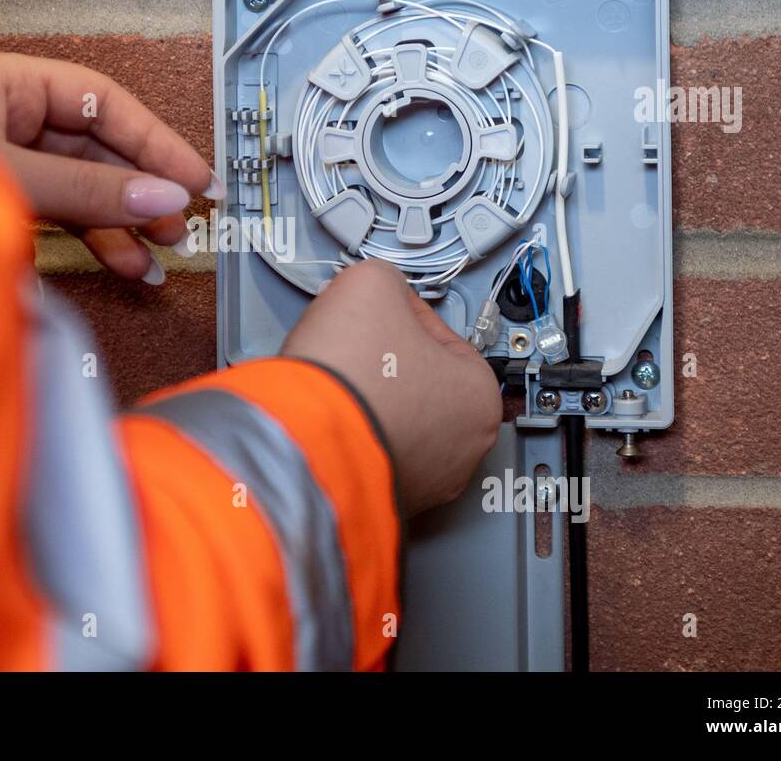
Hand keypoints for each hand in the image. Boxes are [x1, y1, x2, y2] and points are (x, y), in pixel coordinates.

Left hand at [0, 50, 222, 282]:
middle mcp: (3, 117)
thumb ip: (85, 191)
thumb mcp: (8, 178)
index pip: (101, 103)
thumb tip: (158, 198)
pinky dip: (90, 239)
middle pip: (94, 148)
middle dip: (139, 189)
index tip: (193, 177)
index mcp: (4, 84)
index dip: (153, 138)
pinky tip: (119, 263)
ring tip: (155, 259)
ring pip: (79, 186)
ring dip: (120, 223)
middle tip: (180, 225)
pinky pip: (56, 213)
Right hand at [281, 260, 501, 516]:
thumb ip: (385, 278)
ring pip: (396, 421)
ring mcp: (423, 485)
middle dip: (387, 362)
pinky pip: (370, 452)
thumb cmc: (348, 377)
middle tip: (356, 348)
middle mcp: (462, 451)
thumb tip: (379, 286)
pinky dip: (351, 432)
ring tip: (339, 382)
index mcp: (480, 397)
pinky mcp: (380, 502)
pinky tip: (331, 414)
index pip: (444, 335)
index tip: (381, 313)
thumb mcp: (371, 283)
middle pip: (423, 383)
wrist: (300, 440)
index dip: (404, 315)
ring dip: (369, 399)